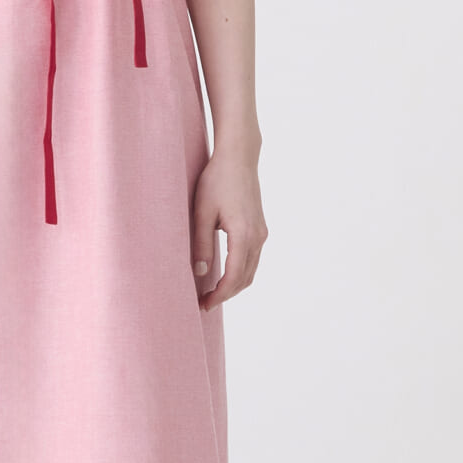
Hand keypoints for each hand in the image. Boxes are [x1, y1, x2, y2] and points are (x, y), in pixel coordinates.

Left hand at [190, 147, 266, 309]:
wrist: (239, 158)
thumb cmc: (217, 180)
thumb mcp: (202, 212)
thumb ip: (201, 244)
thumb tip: (201, 273)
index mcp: (244, 235)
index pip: (234, 277)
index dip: (219, 295)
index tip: (204, 304)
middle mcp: (258, 237)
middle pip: (245, 278)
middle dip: (226, 294)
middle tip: (204, 303)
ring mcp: (261, 233)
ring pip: (251, 271)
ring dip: (234, 285)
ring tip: (212, 292)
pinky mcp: (260, 228)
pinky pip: (253, 259)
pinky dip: (240, 272)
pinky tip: (224, 274)